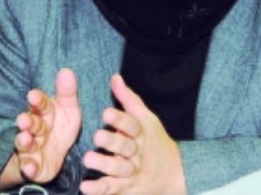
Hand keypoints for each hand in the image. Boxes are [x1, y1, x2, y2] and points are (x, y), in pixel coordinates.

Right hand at [11, 68, 81, 185]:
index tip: (34, 95)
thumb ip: (68, 92)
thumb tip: (66, 70)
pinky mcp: (33, 165)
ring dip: (24, 141)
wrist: (55, 155)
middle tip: (24, 119)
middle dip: (28, 122)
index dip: (37, 100)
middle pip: (31, 124)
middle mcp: (35, 129)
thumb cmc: (60, 126)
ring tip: (25, 139)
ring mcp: (32, 147)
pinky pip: (30, 167)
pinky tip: (30, 167)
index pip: (40, 104)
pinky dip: (29, 167)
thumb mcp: (69, 109)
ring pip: (25, 144)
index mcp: (44, 113)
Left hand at [80, 74, 185, 194]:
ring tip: (87, 160)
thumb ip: (128, 99)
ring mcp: (133, 171)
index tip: (106, 113)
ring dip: (104, 165)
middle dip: (112, 142)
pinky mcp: (126, 187)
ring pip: (119, 169)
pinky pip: (112, 188)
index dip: (119, 119)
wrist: (174, 172)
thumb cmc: (155, 140)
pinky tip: (86, 187)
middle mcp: (138, 152)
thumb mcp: (146, 118)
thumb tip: (115, 77)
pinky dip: (99, 189)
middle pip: (126, 147)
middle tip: (96, 136)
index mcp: (142, 132)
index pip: (132, 124)